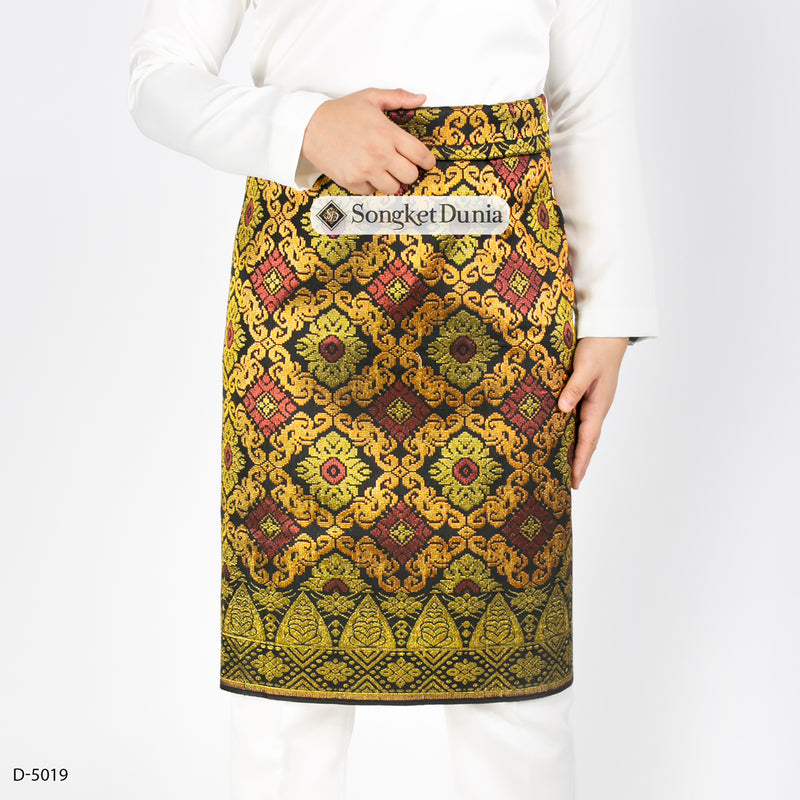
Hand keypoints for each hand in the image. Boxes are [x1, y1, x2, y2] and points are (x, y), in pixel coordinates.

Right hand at [300, 88, 436, 194]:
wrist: (310, 126)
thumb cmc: (341, 112)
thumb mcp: (370, 97)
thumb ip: (398, 97)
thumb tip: (421, 98)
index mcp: (388, 134)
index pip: (420, 155)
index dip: (427, 162)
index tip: (426, 163)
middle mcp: (379, 155)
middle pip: (410, 176)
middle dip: (408, 171)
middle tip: (400, 165)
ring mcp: (365, 171)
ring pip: (393, 188)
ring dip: (390, 180)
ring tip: (381, 169)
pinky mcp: (352, 182)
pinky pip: (372, 192)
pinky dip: (370, 185)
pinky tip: (363, 172)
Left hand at [557, 337, 628, 489]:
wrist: (609, 333)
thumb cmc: (597, 348)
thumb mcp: (584, 367)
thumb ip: (574, 388)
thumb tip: (562, 409)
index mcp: (597, 405)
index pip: (588, 439)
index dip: (580, 460)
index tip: (575, 479)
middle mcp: (597, 407)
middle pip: (588, 441)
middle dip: (581, 462)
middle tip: (572, 483)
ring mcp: (594, 403)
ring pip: (585, 432)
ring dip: (578, 450)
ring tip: (567, 468)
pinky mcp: (589, 396)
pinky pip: (581, 420)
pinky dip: (575, 434)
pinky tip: (565, 438)